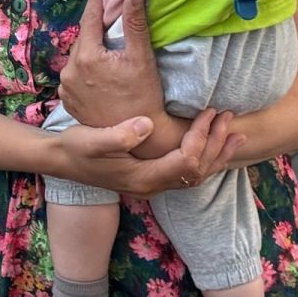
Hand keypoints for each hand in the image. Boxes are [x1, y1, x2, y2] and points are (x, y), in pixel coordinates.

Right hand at [50, 110, 242, 198]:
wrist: (63, 160)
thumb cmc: (76, 147)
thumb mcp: (92, 140)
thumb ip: (119, 135)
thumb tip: (148, 124)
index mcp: (143, 177)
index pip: (185, 161)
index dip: (201, 136)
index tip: (207, 111)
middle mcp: (153, 185)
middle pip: (198, 171)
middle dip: (216, 143)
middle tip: (228, 116)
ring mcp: (153, 184)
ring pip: (196, 174)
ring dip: (216, 152)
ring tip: (235, 132)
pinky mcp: (152, 176)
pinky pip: (187, 171)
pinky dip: (206, 157)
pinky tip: (214, 143)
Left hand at [59, 0, 155, 126]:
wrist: (139, 138)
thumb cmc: (144, 96)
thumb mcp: (141, 57)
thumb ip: (135, 23)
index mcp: (87, 56)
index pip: (89, 18)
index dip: (97, 0)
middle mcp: (70, 70)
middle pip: (84, 38)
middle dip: (95, 27)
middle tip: (108, 17)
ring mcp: (67, 87)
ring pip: (79, 57)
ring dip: (91, 50)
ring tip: (107, 48)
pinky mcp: (68, 101)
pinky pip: (75, 76)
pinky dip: (85, 70)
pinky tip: (100, 73)